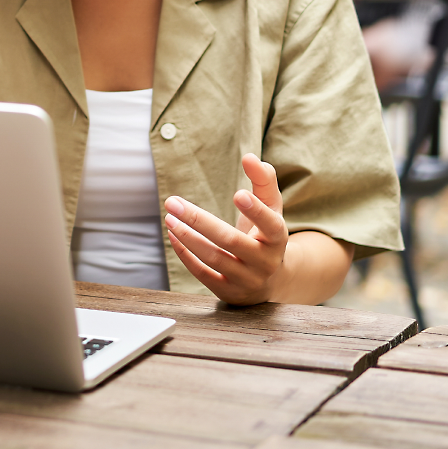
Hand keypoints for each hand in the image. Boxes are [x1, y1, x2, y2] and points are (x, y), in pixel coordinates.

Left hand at [163, 153, 287, 305]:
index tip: (237, 193)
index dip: (255, 211)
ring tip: (169, 218)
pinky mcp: (229, 292)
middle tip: (172, 202)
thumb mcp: (271, 208)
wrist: (271, 280)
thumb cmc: (265, 234)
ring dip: (187, 237)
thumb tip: (250, 157)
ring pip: (214, 258)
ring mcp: (246, 280)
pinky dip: (185, 255)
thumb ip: (263, 180)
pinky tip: (173, 235)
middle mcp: (264, 262)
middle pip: (230, 241)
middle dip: (199, 220)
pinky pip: (203, 274)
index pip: (270, 224)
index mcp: (278, 239)